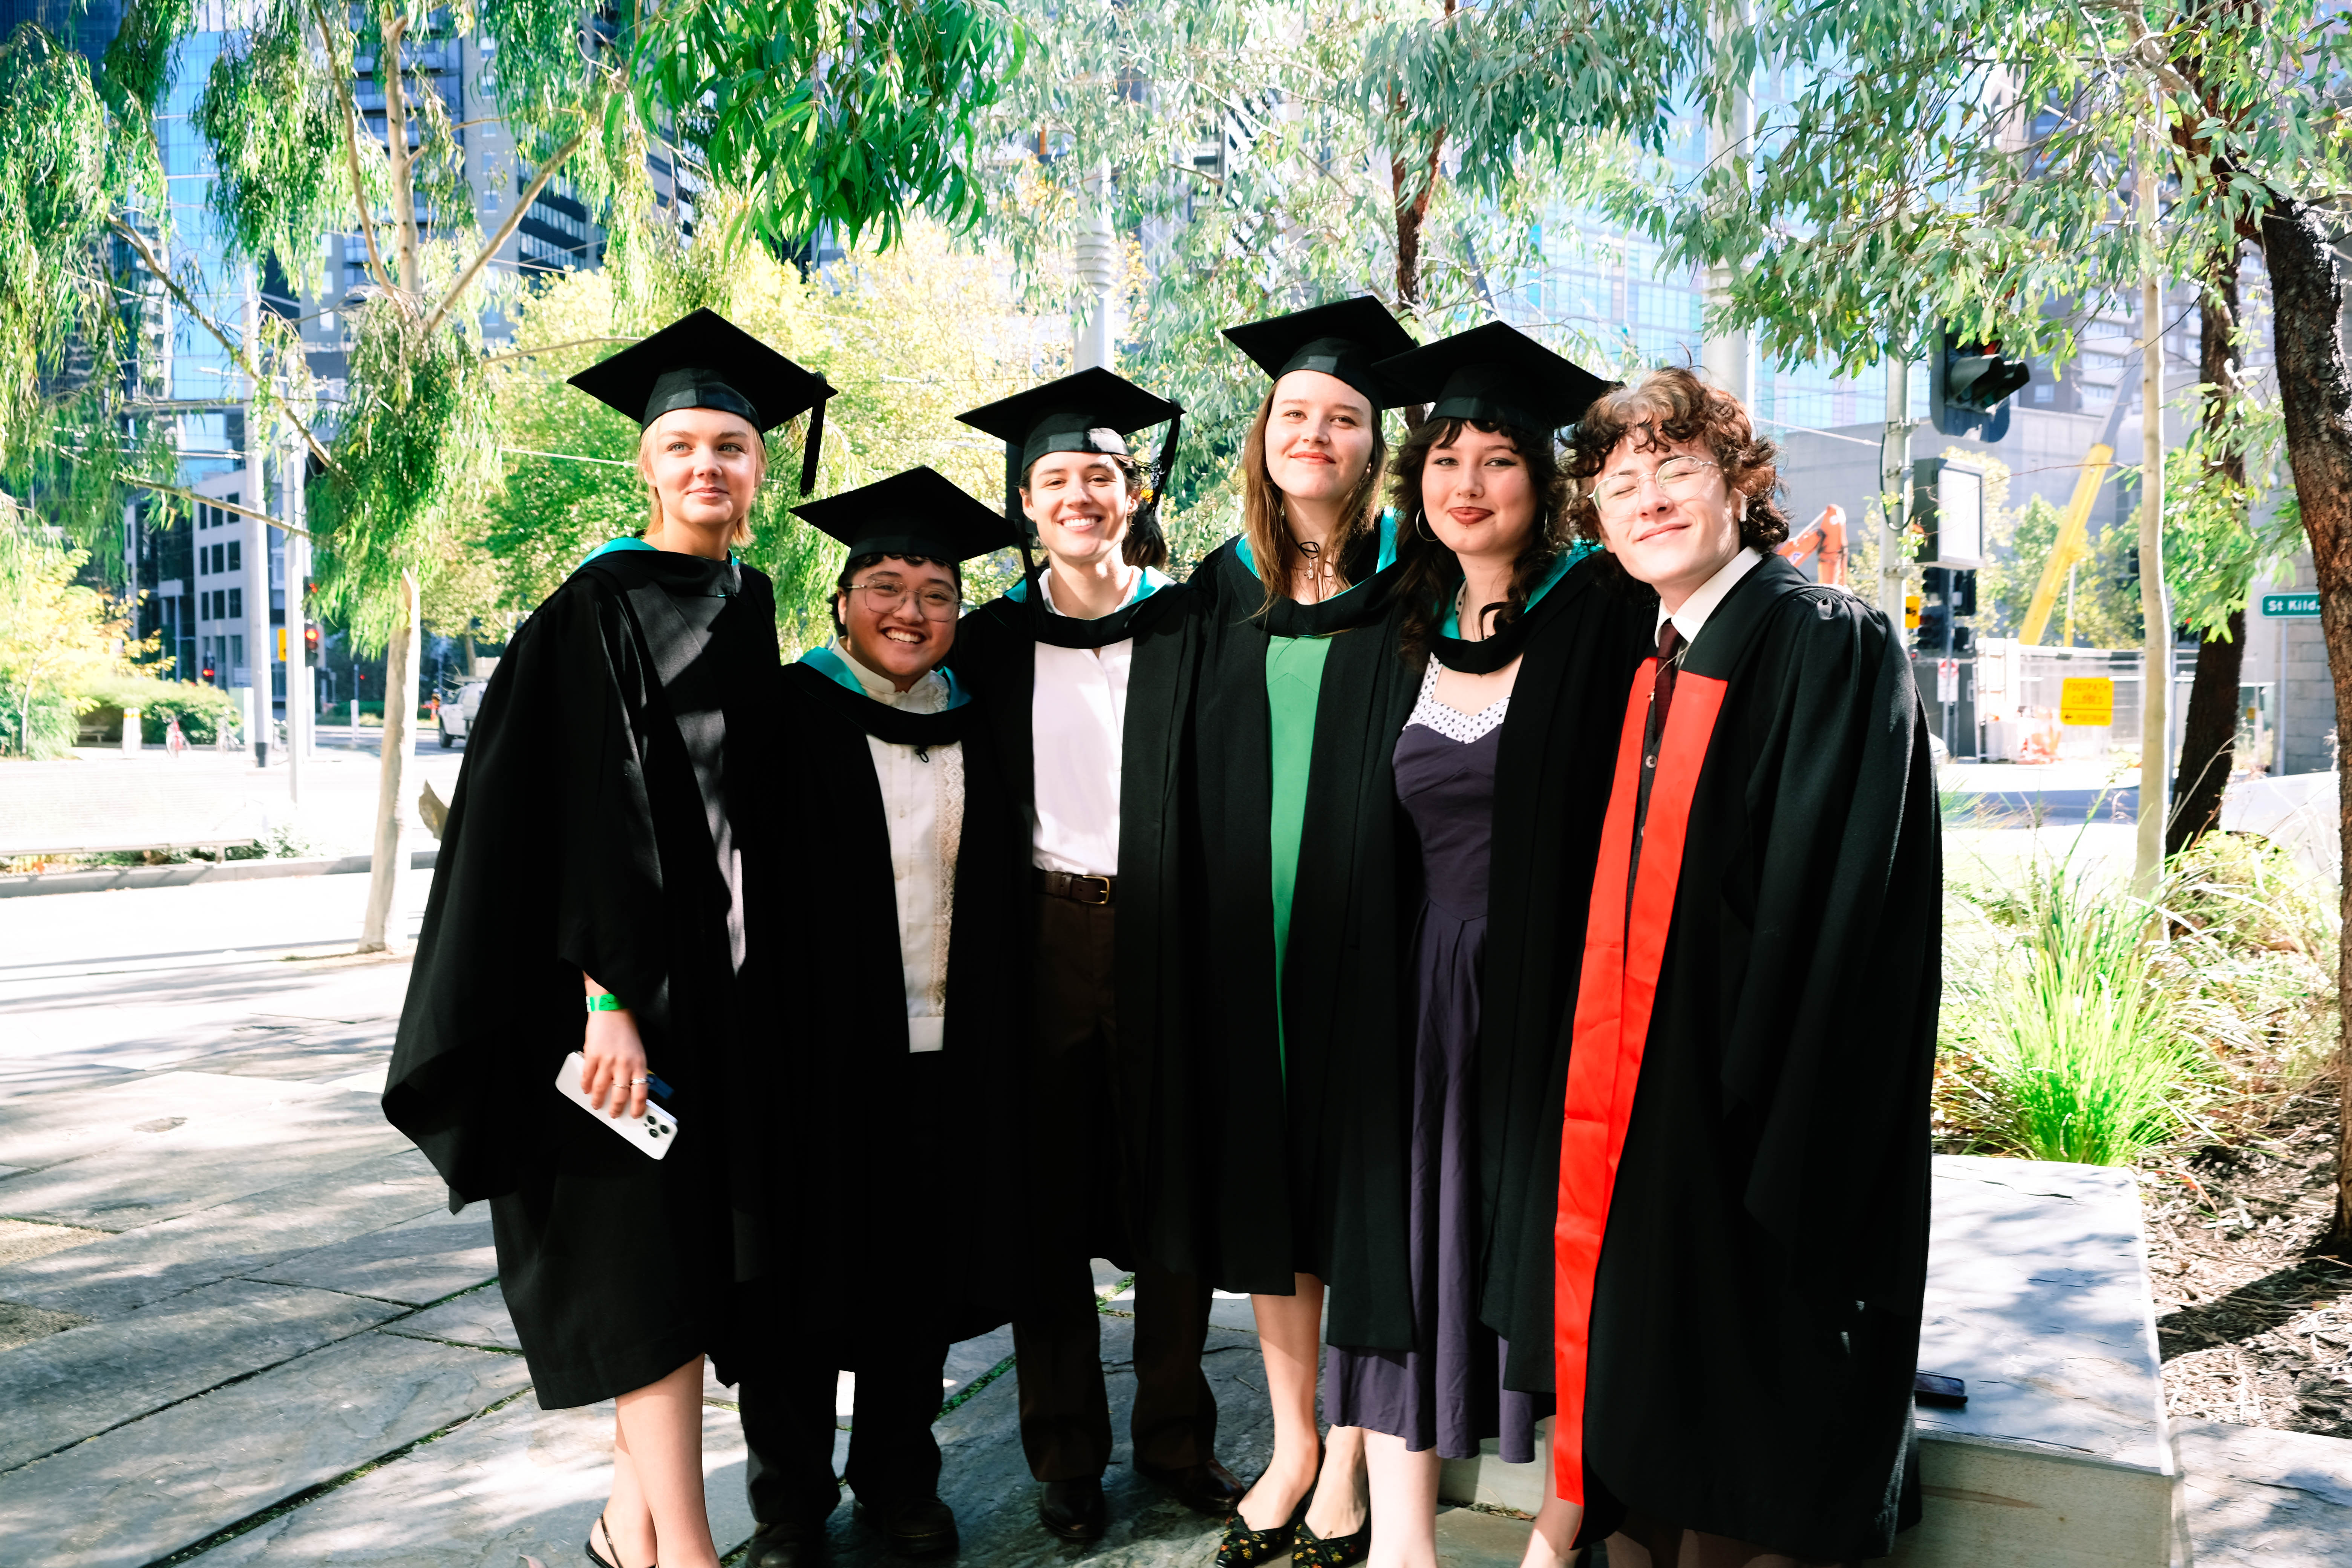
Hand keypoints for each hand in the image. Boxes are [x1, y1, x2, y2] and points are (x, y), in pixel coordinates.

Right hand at [582, 1005, 649, 1119]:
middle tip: (614, 1113)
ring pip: (601, 1089)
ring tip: (597, 1104)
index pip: (641, 1093)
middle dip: (616, 1109)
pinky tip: (586, 1089)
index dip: (638, 1107)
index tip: (636, 1115)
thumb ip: (634, 1069)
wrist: (613, 1010)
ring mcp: (607, 1060)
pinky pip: (587, 1077)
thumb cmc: (626, 1030)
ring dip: (598, 1100)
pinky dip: (586, 1085)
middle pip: (620, 1095)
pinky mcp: (592, 1055)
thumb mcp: (638, 1051)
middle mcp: (624, 1064)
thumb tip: (629, 1088)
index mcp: (639, 1063)